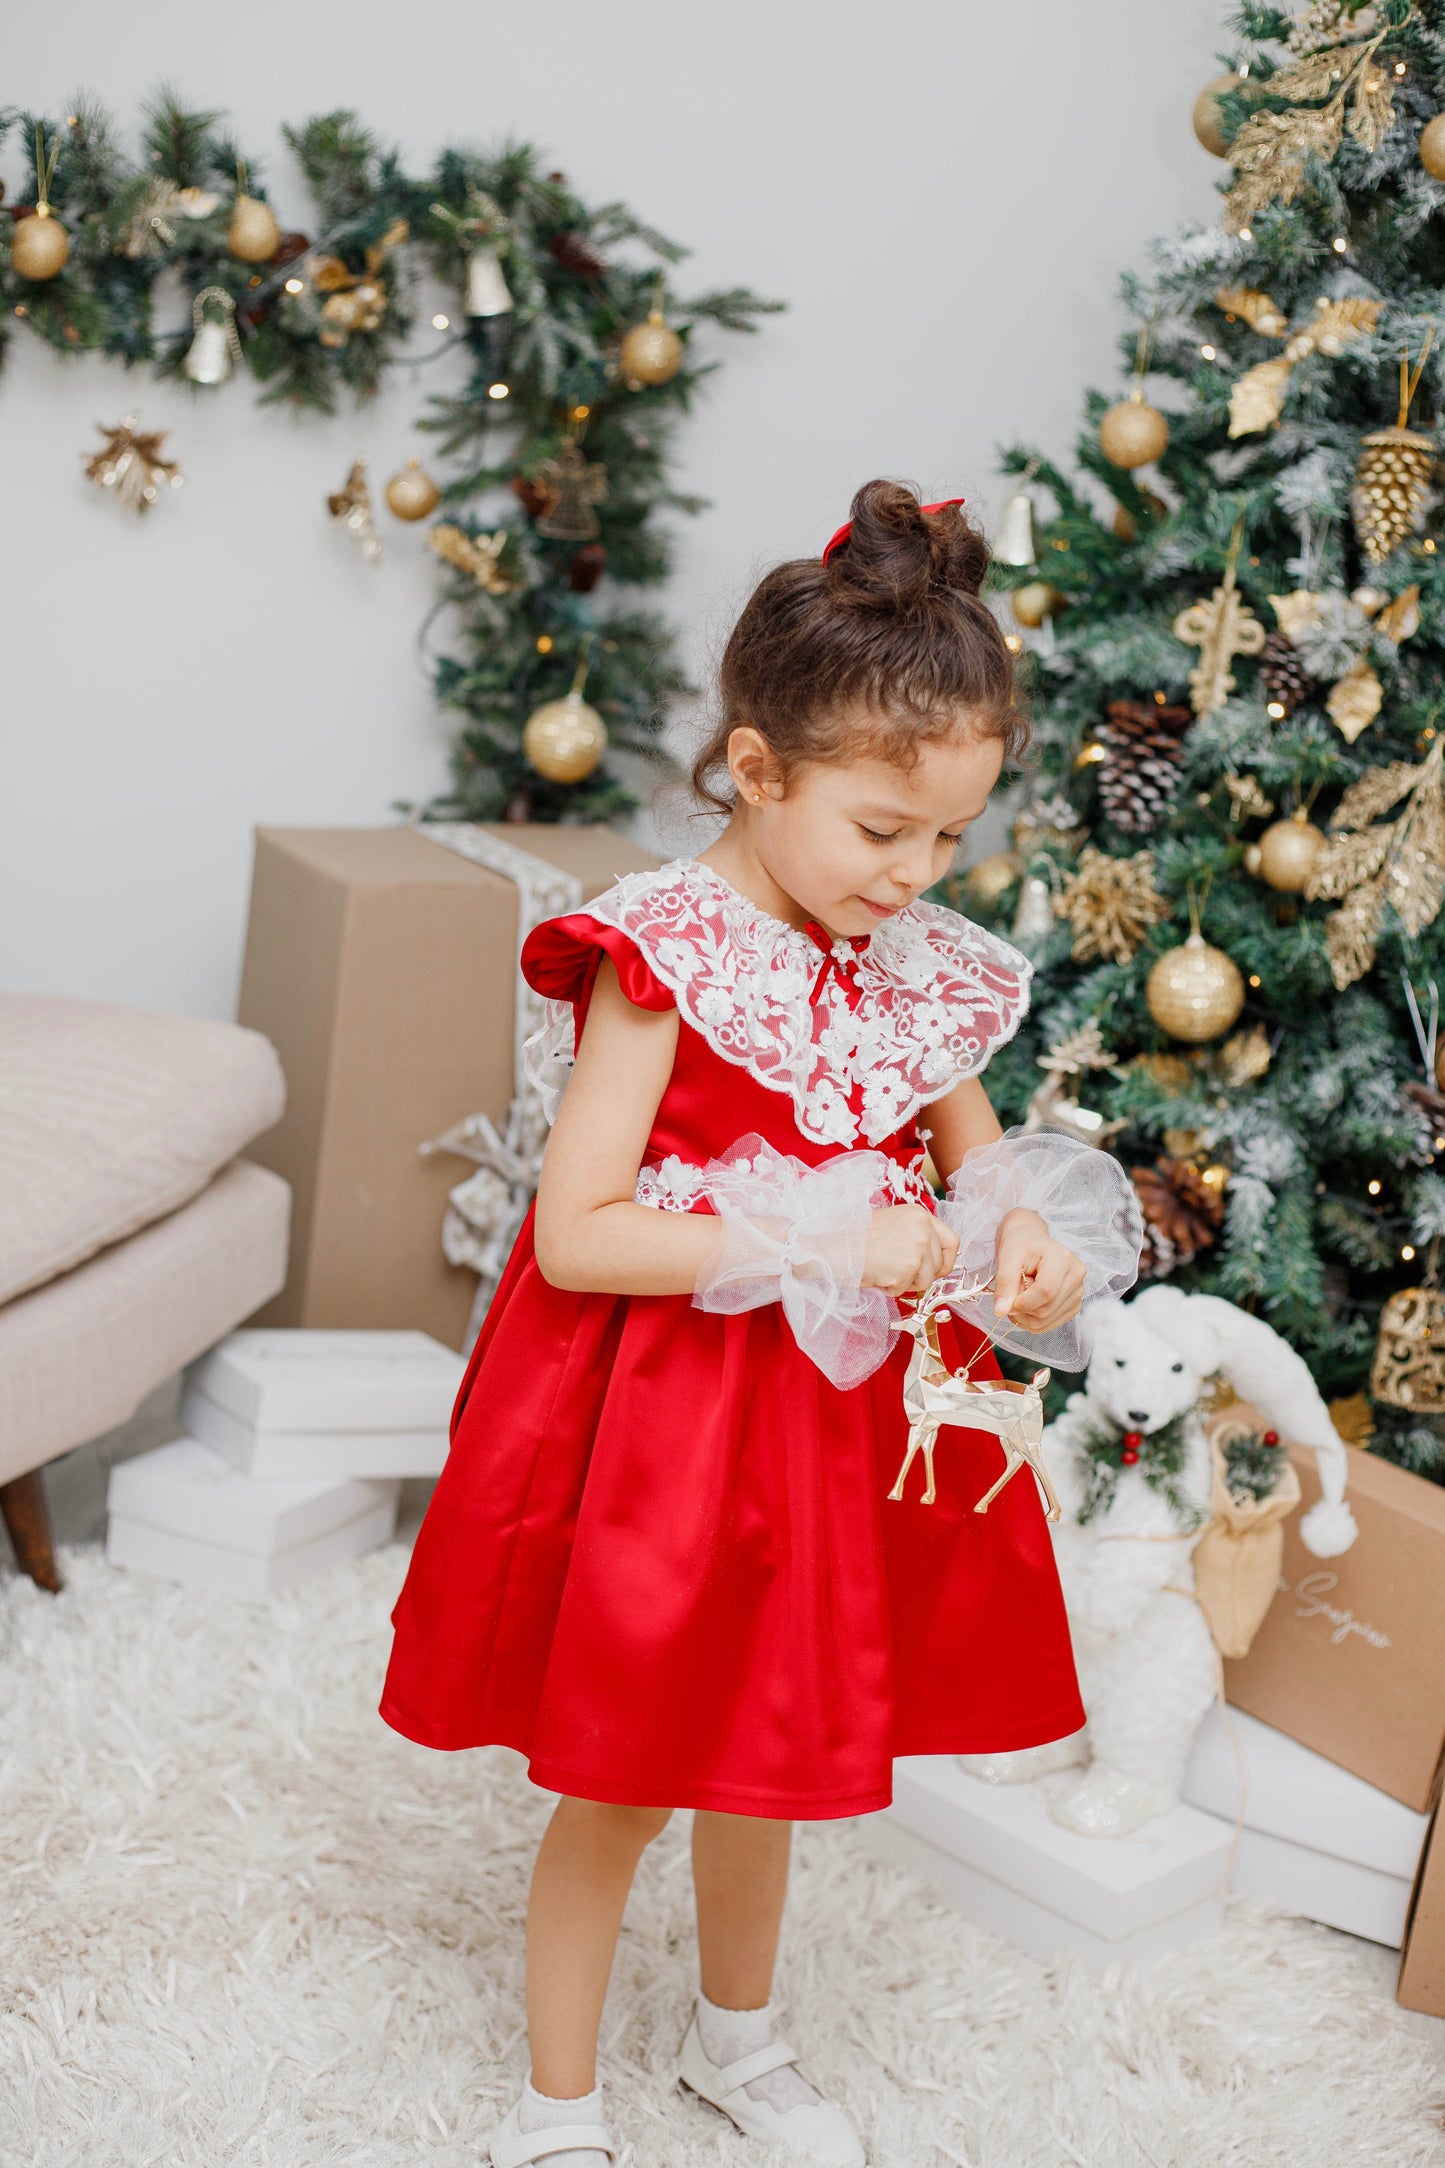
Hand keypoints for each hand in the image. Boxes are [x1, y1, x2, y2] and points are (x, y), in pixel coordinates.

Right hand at [862, 1205, 959, 1296]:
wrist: (835, 1245)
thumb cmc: (856, 1237)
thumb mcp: (893, 1224)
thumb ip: (916, 1236)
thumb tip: (933, 1260)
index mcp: (920, 1214)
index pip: (952, 1241)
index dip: (945, 1260)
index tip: (934, 1270)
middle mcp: (923, 1227)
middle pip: (940, 1265)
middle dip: (922, 1275)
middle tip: (900, 1273)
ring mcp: (918, 1248)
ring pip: (926, 1281)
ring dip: (905, 1283)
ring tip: (884, 1270)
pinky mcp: (909, 1267)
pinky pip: (906, 1289)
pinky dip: (891, 1288)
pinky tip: (877, 1275)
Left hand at [994, 1208, 1086, 1332]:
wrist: (1030, 1241)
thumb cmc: (1019, 1245)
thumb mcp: (1007, 1258)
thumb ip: (1005, 1284)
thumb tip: (1001, 1311)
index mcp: (1063, 1259)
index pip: (1046, 1292)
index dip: (1023, 1303)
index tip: (1006, 1300)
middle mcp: (1076, 1276)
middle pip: (1046, 1310)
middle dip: (1022, 1308)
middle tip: (1014, 1290)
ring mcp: (1078, 1291)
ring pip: (1047, 1321)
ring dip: (1026, 1315)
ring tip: (1022, 1294)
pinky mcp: (1074, 1304)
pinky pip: (1050, 1324)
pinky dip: (1033, 1320)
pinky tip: (1028, 1304)